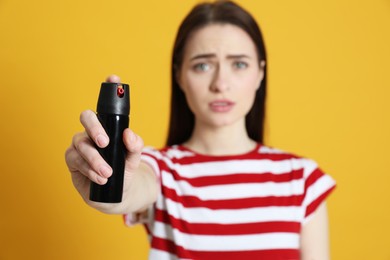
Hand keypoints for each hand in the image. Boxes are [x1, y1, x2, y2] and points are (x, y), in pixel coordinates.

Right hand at [65, 75, 144, 212]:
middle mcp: (92, 133)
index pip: (107, 106)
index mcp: (109, 128)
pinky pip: (75, 160)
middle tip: (105, 143)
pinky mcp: (72, 161)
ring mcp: (80, 146)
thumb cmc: (125, 172)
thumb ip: (135, 146)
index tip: (114, 78)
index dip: (110, 88)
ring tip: (108, 173)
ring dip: (94, 159)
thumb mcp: (134, 159)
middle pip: (86, 117)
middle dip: (94, 127)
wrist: (117, 194)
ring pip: (80, 143)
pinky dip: (89, 169)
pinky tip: (100, 178)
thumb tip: (128, 133)